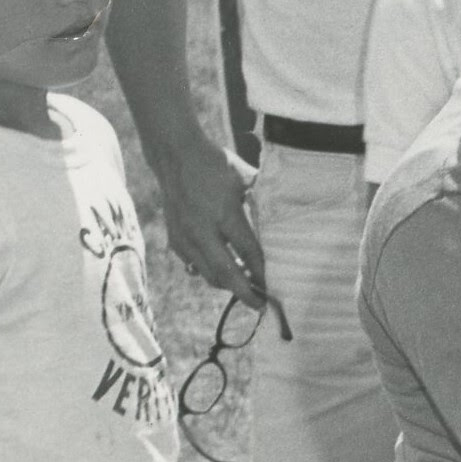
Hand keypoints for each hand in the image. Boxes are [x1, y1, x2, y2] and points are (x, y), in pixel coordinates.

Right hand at [155, 132, 266, 305]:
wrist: (175, 155)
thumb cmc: (215, 164)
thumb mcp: (244, 177)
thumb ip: (263, 197)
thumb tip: (286, 211)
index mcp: (224, 214)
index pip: (248, 252)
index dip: (262, 272)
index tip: (274, 286)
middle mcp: (202, 230)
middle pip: (226, 272)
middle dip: (245, 292)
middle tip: (261, 306)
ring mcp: (185, 237)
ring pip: (207, 274)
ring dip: (227, 285)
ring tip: (246, 288)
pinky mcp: (174, 238)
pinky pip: (193, 265)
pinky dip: (209, 273)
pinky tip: (223, 273)